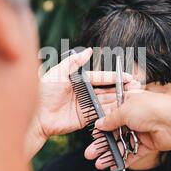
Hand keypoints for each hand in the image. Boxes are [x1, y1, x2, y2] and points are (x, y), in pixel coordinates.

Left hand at [26, 48, 140, 158]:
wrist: (35, 116)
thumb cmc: (42, 91)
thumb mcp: (58, 72)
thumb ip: (73, 62)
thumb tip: (87, 50)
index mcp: (78, 80)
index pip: (100, 78)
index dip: (114, 77)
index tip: (127, 77)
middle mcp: (83, 93)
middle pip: (105, 90)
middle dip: (120, 89)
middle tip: (134, 88)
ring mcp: (84, 107)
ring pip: (105, 102)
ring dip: (118, 100)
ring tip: (131, 99)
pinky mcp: (84, 119)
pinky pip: (100, 114)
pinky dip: (110, 113)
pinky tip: (121, 110)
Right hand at [84, 91, 170, 169]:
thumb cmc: (153, 108)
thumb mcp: (124, 109)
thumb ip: (110, 119)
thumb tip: (100, 123)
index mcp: (129, 102)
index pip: (112, 114)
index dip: (102, 125)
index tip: (94, 134)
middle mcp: (136, 116)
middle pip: (115, 131)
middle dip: (103, 142)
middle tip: (92, 151)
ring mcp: (142, 130)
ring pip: (123, 143)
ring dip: (111, 152)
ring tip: (100, 161)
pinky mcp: (148, 143)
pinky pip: (133, 152)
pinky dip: (124, 159)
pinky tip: (114, 163)